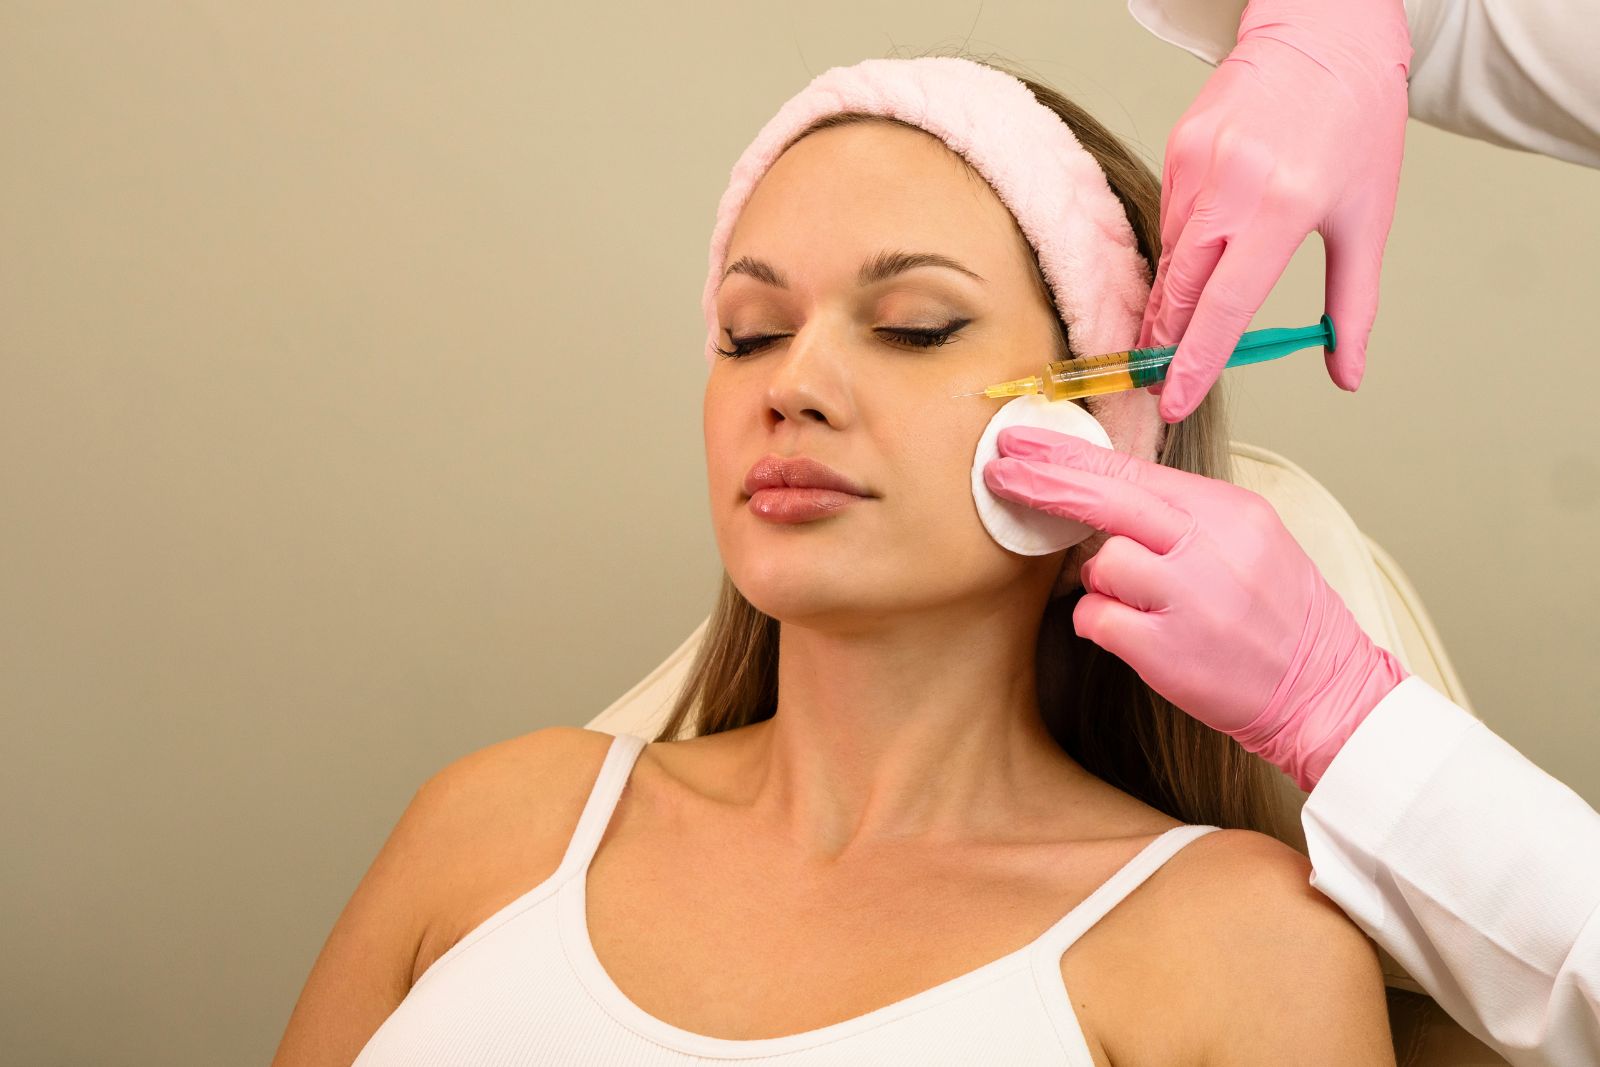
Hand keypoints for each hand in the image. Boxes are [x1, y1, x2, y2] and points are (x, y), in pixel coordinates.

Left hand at [984, 425, 1407, 789]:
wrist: (1324, 690)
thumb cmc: (1278, 616)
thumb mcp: (1247, 540)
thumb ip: (1181, 513)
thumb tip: (1104, 488)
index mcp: (1229, 511)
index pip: (1134, 469)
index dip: (1069, 454)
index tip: (1021, 441)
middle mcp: (1211, 546)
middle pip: (1108, 498)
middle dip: (1045, 482)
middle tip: (999, 470)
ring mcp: (1189, 598)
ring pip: (1101, 564)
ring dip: (1102, 582)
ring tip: (1142, 603)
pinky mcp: (1166, 651)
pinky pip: (1097, 618)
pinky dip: (1100, 624)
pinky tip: (1132, 634)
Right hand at [1145, 0, 1411, 421]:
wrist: (1325, 33)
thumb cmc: (1356, 121)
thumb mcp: (1366, 220)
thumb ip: (1352, 306)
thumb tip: (1346, 372)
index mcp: (1284, 206)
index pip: (1226, 306)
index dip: (1196, 362)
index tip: (1175, 400)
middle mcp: (1234, 184)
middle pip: (1180, 289)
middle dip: (1164, 345)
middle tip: (1157, 385)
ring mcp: (1198, 162)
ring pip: (1172, 256)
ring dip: (1172, 300)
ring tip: (1171, 335)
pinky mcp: (1178, 146)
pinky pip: (1170, 219)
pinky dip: (1180, 252)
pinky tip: (1192, 265)